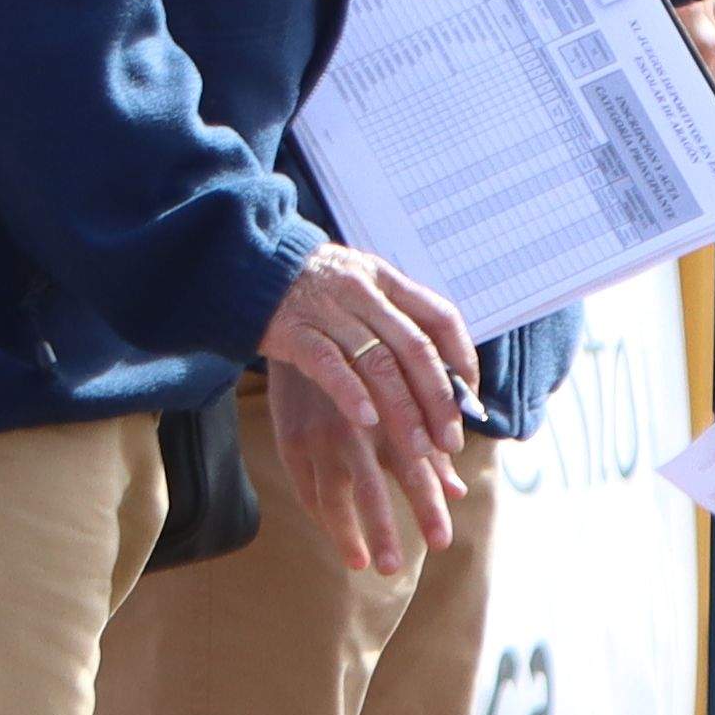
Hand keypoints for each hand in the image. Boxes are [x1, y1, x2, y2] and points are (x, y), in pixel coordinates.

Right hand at [260, 380, 441, 579]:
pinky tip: (336, 533)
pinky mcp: (288, 439)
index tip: (442, 542)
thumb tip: (458, 492)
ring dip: (345, 533)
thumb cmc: (373, 371)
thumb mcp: (406, 406)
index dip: (427, 506)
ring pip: (329, 495)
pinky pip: (304, 486)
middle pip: (368, 488)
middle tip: (393, 568)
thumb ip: (429, 451)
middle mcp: (352, 428)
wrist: (313, 329)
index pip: (413, 471)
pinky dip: (320, 514)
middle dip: (382, 530)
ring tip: (361, 563)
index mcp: (388, 417)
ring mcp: (315, 436)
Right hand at [263, 243, 476, 473]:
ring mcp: (327, 309)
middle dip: (439, 400)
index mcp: (387, 279)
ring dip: (404, 410)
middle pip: (415, 349)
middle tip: (451, 441)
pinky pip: (328, 364)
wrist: (244, 265)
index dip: (464, 360)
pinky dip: (351, 392)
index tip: (471, 402)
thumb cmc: (312, 289)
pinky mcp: (291, 329)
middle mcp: (363, 291)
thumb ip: (397, 320)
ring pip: (379, 362)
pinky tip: (368, 420)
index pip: (441, 318)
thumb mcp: (361, 287)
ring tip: (419, 450)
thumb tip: (448, 375)